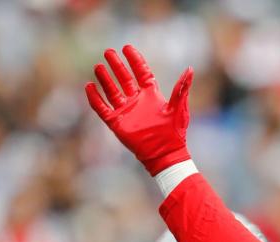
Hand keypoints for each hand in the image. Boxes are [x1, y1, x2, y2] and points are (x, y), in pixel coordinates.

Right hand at [86, 45, 192, 175]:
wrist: (165, 155)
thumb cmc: (174, 133)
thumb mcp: (178, 109)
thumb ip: (181, 89)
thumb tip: (190, 69)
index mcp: (151, 96)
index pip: (141, 73)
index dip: (135, 60)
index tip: (127, 48)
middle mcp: (137, 101)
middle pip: (124, 78)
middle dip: (117, 65)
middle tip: (108, 52)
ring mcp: (126, 111)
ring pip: (111, 91)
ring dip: (105, 79)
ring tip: (98, 66)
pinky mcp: (117, 123)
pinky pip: (102, 108)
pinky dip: (95, 98)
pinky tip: (89, 87)